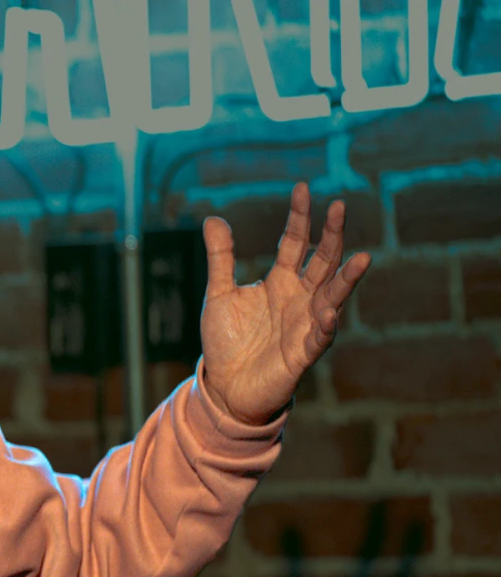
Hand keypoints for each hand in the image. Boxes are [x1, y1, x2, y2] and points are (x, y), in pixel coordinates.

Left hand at [200, 182, 371, 425]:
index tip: (303, 189)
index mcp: (280, 281)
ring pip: (332, 296)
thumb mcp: (218, 293)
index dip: (299, 218)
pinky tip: (329, 311)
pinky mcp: (303, 352)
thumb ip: (221, 258)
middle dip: (331, 236)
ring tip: (362, 258)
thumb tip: (213, 218)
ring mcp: (305, 323)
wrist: (225, 387)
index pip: (295, 242)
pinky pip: (320, 336)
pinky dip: (325, 324)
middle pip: (322, 261)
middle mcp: (299, 297)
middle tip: (339, 207)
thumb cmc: (227, 341)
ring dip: (346, 280)